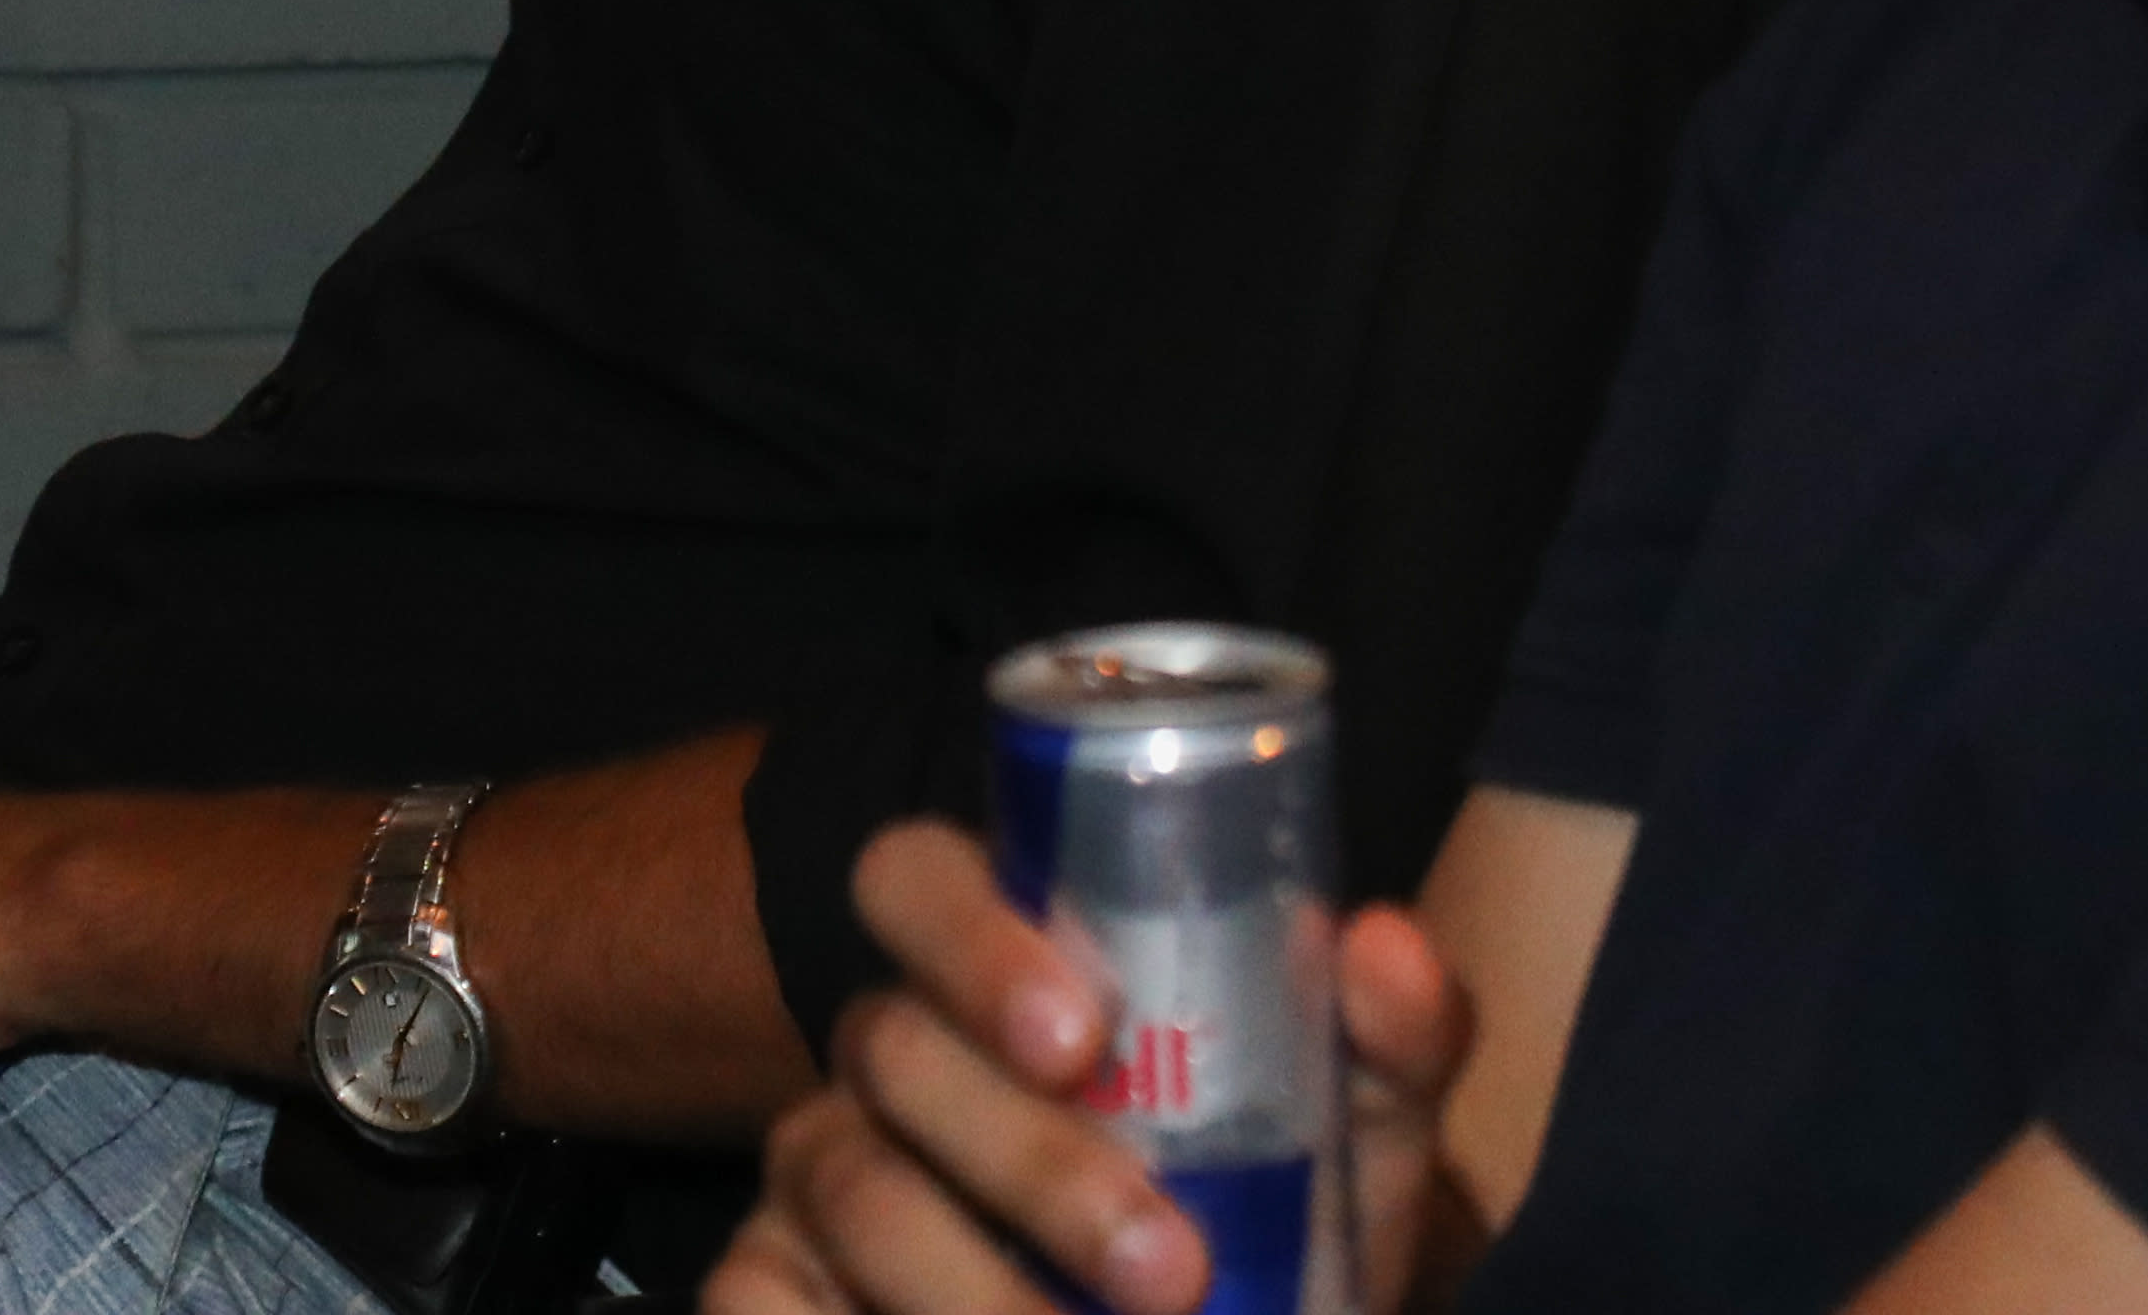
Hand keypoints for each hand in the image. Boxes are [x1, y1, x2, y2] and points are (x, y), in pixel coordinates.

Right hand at [717, 824, 1476, 1314]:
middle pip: (894, 1049)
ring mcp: (821, 1168)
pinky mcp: (771, 1283)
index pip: (915, 876)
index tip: (1082, 1034)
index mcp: (1000, 963)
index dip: (973, 939)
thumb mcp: (1348, 1126)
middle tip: (1168, 1270)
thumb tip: (1380, 949)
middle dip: (1031, 1163)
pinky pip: (760, 1295)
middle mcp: (890, 1048)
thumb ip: (1387, 1033)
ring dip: (977, 1289)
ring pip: (853, 1189)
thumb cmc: (1269, 1208)